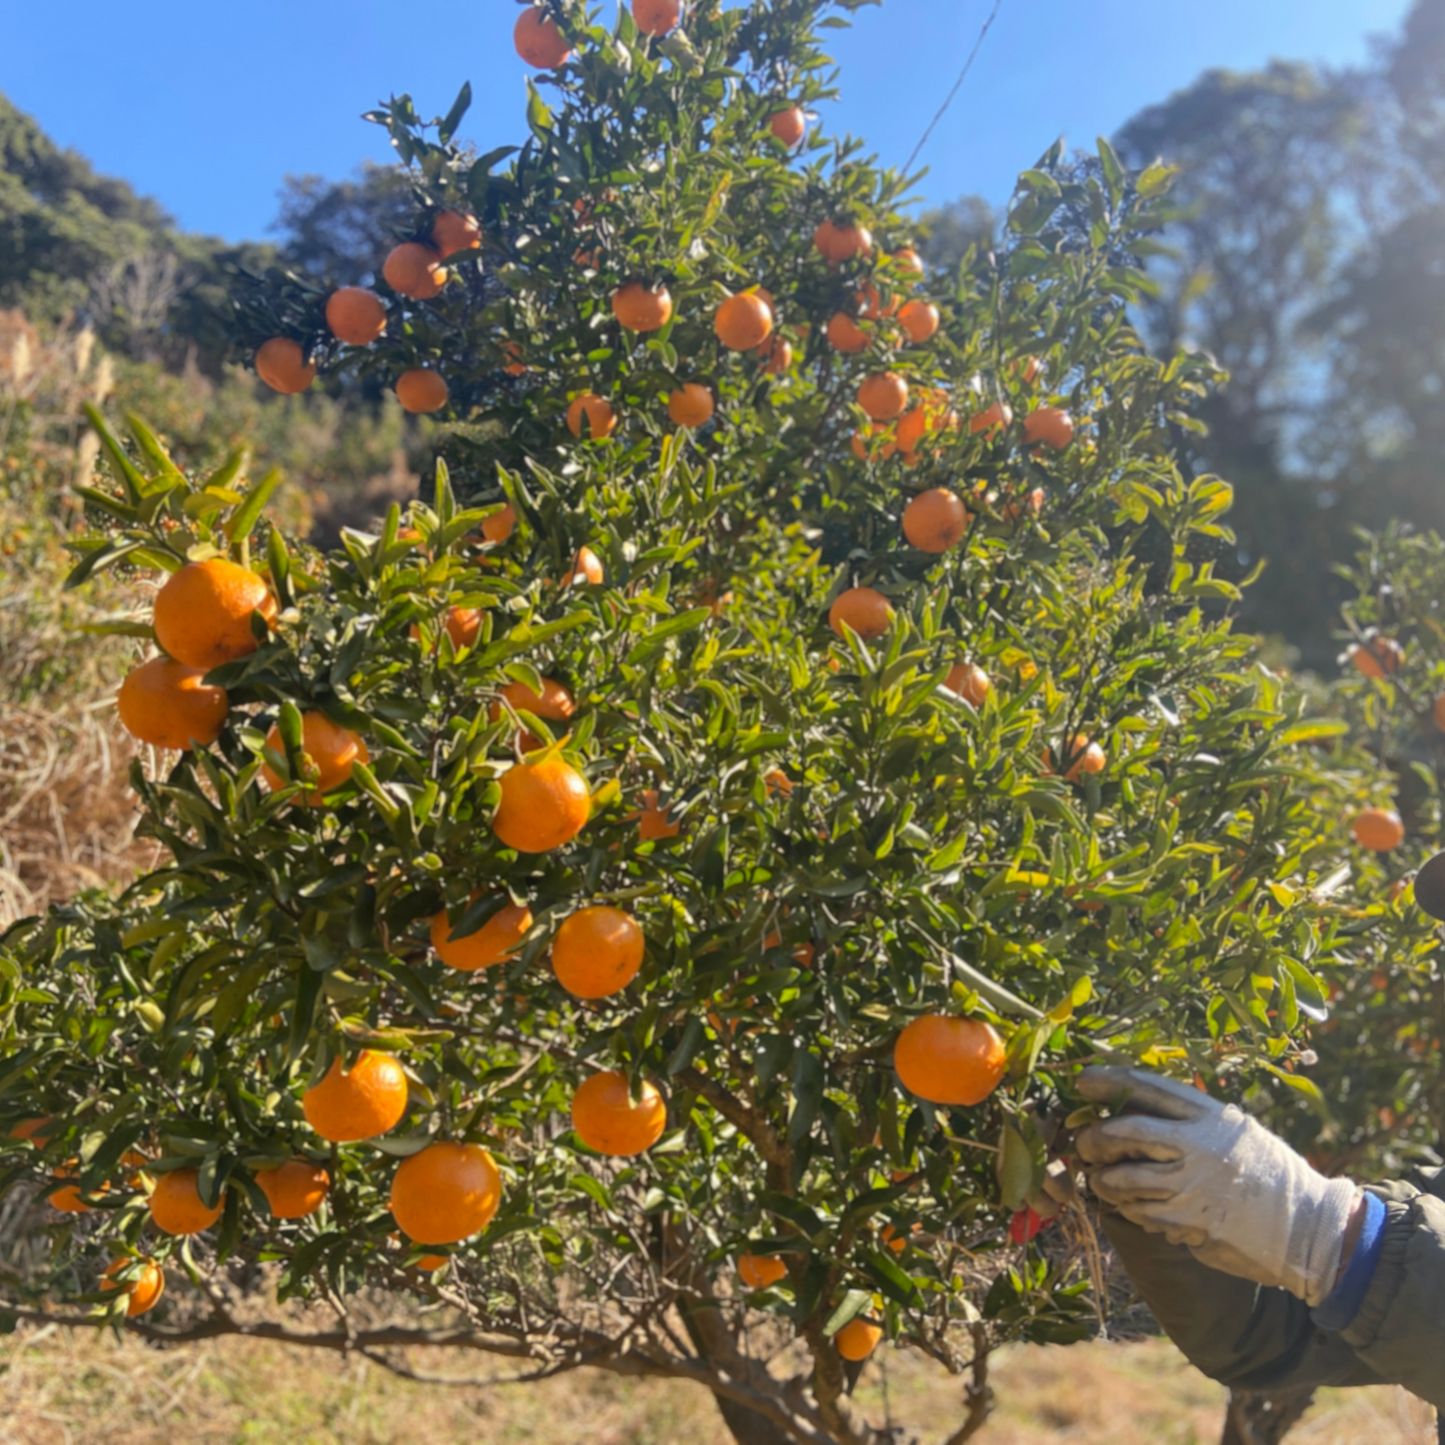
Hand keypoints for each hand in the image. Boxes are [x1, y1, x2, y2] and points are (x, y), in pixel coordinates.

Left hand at [1073, 1066, 1358, 1306]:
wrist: (1309, 1230)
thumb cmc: (1268, 1176)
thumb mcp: (1236, 1132)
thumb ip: (1192, 1121)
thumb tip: (1133, 1111)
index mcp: (1211, 1116)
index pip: (1149, 1088)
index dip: (1110, 1082)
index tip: (1083, 1083)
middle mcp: (1200, 1146)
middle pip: (1125, 1132)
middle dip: (1095, 1138)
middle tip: (1084, 1144)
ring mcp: (1193, 1186)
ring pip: (1124, 1178)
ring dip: (1104, 1180)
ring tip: (1101, 1180)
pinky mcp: (1191, 1223)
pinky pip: (1140, 1212)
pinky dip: (1128, 1208)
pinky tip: (1132, 1206)